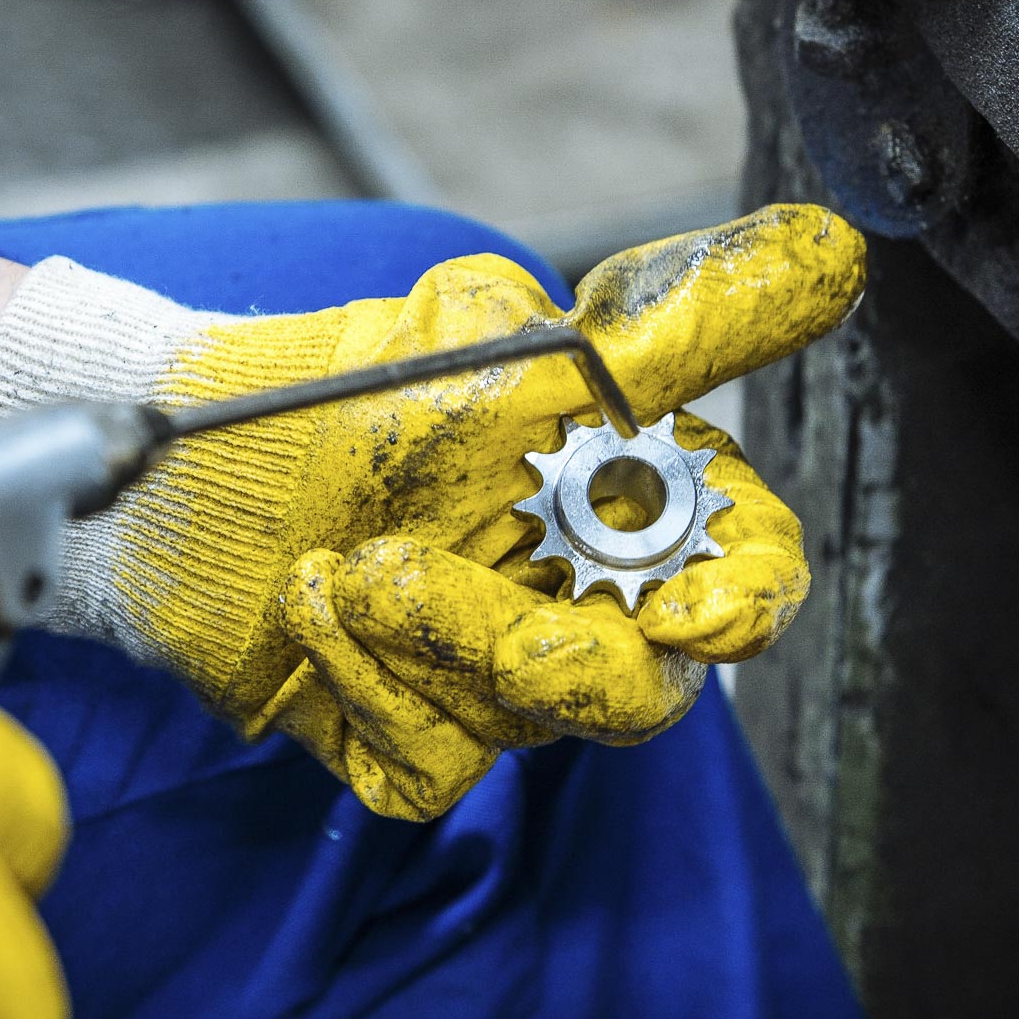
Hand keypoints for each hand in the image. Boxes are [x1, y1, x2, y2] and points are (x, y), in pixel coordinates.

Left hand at [0, 204, 865, 819]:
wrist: (187, 456)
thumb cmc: (345, 393)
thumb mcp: (507, 344)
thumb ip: (673, 325)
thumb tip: (832, 252)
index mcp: (620, 508)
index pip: (741, 574)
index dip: (742, 601)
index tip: (696, 611)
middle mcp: (569, 602)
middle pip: (643, 688)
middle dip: (536, 646)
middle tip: (423, 581)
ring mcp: (486, 677)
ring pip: (524, 725)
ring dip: (419, 639)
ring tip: (340, 564)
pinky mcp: (406, 734)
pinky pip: (431, 766)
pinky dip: (366, 686)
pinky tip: (312, 607)